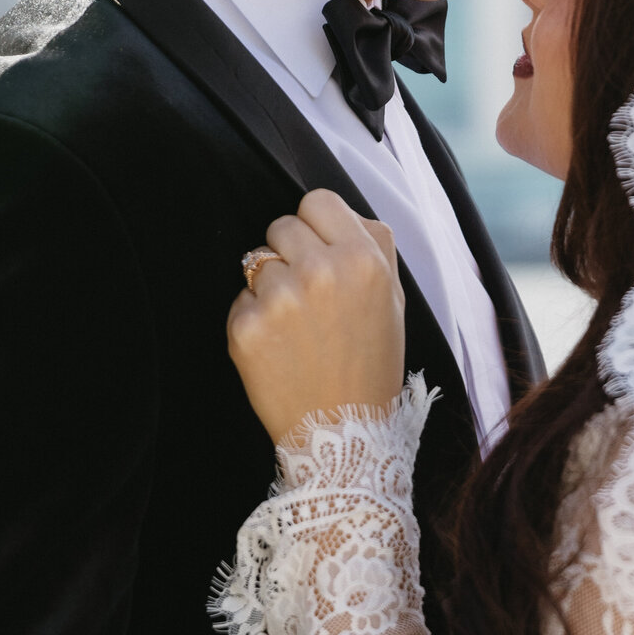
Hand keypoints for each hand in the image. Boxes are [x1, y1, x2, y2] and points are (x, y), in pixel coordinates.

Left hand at [227, 190, 404, 444]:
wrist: (345, 434)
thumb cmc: (370, 364)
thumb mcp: (393, 298)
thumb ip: (373, 245)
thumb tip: (342, 212)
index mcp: (363, 259)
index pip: (318, 201)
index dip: (316, 225)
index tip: (319, 251)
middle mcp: (321, 271)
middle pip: (281, 225)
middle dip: (290, 254)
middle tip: (308, 296)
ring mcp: (280, 299)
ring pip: (257, 261)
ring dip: (270, 287)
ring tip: (296, 327)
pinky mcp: (247, 327)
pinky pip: (240, 299)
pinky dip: (254, 320)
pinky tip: (279, 348)